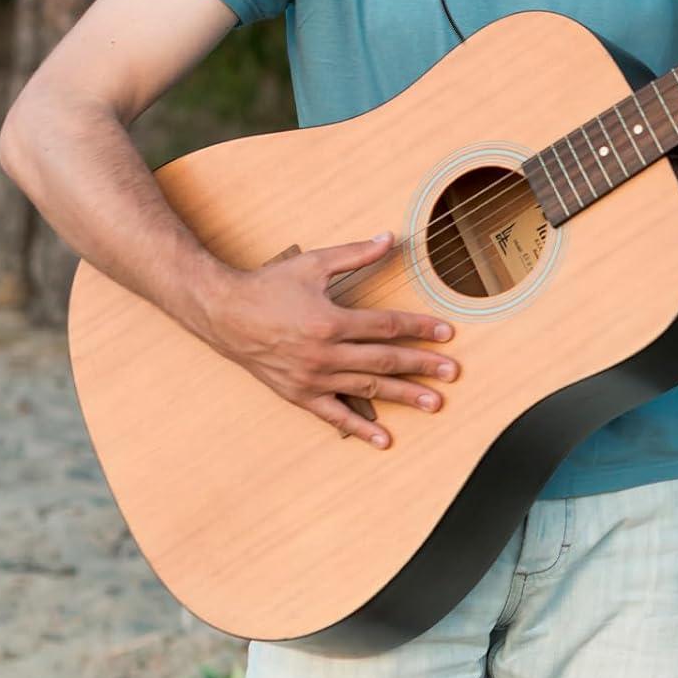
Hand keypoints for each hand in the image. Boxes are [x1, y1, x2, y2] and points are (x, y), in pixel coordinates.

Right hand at [202, 232, 457, 446]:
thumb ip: (355, 254)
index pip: (387, 327)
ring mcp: (313, 379)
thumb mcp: (314, 264)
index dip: (420, 329)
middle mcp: (325, 354)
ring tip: (434, 403)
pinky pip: (335, 416)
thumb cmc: (270, 286)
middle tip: (453, 372)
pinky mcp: (300, 395)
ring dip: (403, 396)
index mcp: (331, 321)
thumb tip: (390, 237)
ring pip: (368, 389)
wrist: (224, 314)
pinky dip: (361, 429)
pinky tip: (384, 440)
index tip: (447, 333)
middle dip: (423, 366)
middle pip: (385, 361)